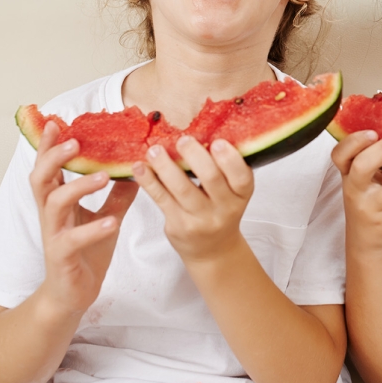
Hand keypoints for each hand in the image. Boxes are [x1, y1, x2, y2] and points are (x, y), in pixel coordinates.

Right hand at [30, 122, 138, 316]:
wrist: (73, 295)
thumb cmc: (86, 252)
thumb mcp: (107, 216)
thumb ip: (119, 193)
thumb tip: (139, 165)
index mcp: (59, 201)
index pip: (50, 167)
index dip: (50, 145)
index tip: (56, 122)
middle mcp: (51, 214)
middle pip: (40, 178)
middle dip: (54, 157)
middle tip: (75, 142)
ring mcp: (53, 235)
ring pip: (54, 204)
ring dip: (79, 187)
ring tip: (104, 175)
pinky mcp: (62, 257)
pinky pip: (72, 240)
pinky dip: (92, 229)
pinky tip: (112, 222)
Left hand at [134, 136, 253, 261]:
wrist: (212, 249)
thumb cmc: (221, 211)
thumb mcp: (233, 193)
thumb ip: (224, 170)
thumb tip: (202, 133)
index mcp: (241, 195)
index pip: (242, 177)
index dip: (230, 159)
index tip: (217, 141)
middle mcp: (224, 208)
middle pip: (211, 179)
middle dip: (195, 156)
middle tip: (183, 139)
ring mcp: (200, 219)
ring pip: (182, 188)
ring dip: (166, 166)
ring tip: (155, 150)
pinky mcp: (177, 225)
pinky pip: (161, 199)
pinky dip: (149, 181)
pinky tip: (140, 168)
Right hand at [331, 130, 381, 257]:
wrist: (366, 244)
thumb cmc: (369, 203)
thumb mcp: (365, 183)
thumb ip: (378, 162)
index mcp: (348, 175)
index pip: (340, 155)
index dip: (353, 142)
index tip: (372, 132)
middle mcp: (356, 190)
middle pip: (362, 167)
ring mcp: (372, 208)